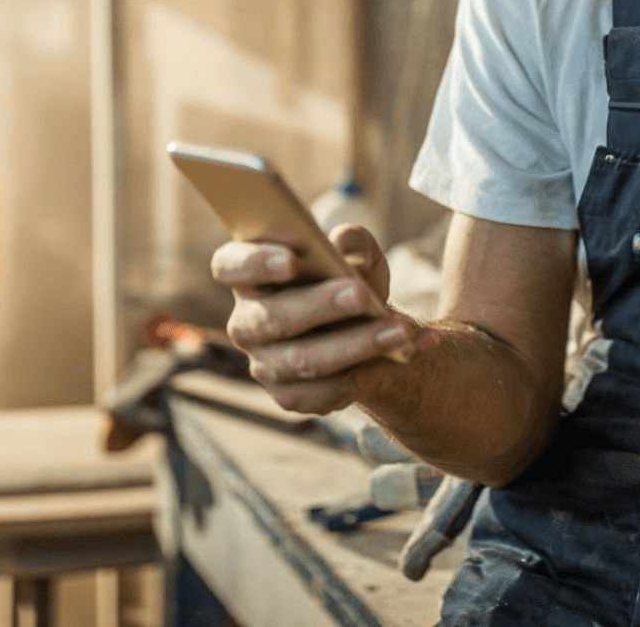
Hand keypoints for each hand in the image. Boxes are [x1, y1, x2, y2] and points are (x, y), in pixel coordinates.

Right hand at [212, 224, 432, 413]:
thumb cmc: (350, 277)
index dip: (255, 263)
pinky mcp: (291, 397)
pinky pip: (329, 390)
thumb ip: (352, 242)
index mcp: (249, 276)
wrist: (367, 326)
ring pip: (304, 361)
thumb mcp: (358, 251)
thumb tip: (348, 257)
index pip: (229, 266)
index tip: (293, 260)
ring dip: (357, 345)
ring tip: (401, 329)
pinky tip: (410, 350)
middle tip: (362, 295)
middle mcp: (247, 322)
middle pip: (272, 318)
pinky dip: (376, 370)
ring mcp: (265, 364)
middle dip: (320, 307)